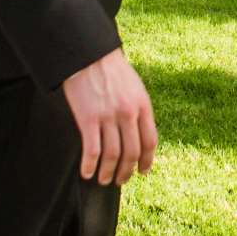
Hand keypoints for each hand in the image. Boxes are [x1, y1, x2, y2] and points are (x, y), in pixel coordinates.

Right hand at [61, 47, 158, 185]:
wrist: (88, 54)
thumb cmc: (111, 70)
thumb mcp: (134, 87)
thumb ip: (139, 110)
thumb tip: (139, 135)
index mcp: (143, 106)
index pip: (150, 142)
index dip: (147, 161)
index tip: (143, 172)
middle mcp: (128, 113)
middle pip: (131, 153)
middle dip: (126, 171)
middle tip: (120, 180)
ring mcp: (108, 117)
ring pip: (112, 156)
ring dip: (108, 173)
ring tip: (104, 180)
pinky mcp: (88, 119)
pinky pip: (92, 150)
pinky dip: (90, 165)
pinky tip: (86, 172)